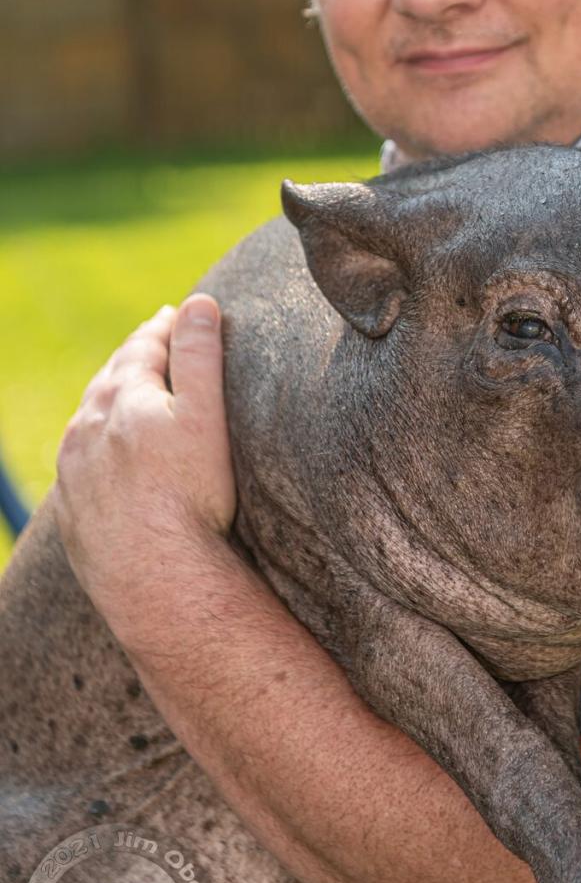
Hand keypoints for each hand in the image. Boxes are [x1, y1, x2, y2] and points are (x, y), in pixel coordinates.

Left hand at [54, 295, 236, 636]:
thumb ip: (200, 355)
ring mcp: (73, 472)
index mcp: (121, 397)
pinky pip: (80, 465)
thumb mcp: (206, 416)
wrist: (156, 579)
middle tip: (153, 348)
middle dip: (132, 361)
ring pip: (89, 421)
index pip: (142, 347)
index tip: (175, 317)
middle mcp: (86, 428)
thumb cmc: (191, 497)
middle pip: (110, 379)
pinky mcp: (72, 511)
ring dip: (109, 402)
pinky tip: (110, 459)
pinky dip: (97, 448)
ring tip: (130, 397)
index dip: (163, 329)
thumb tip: (198, 303)